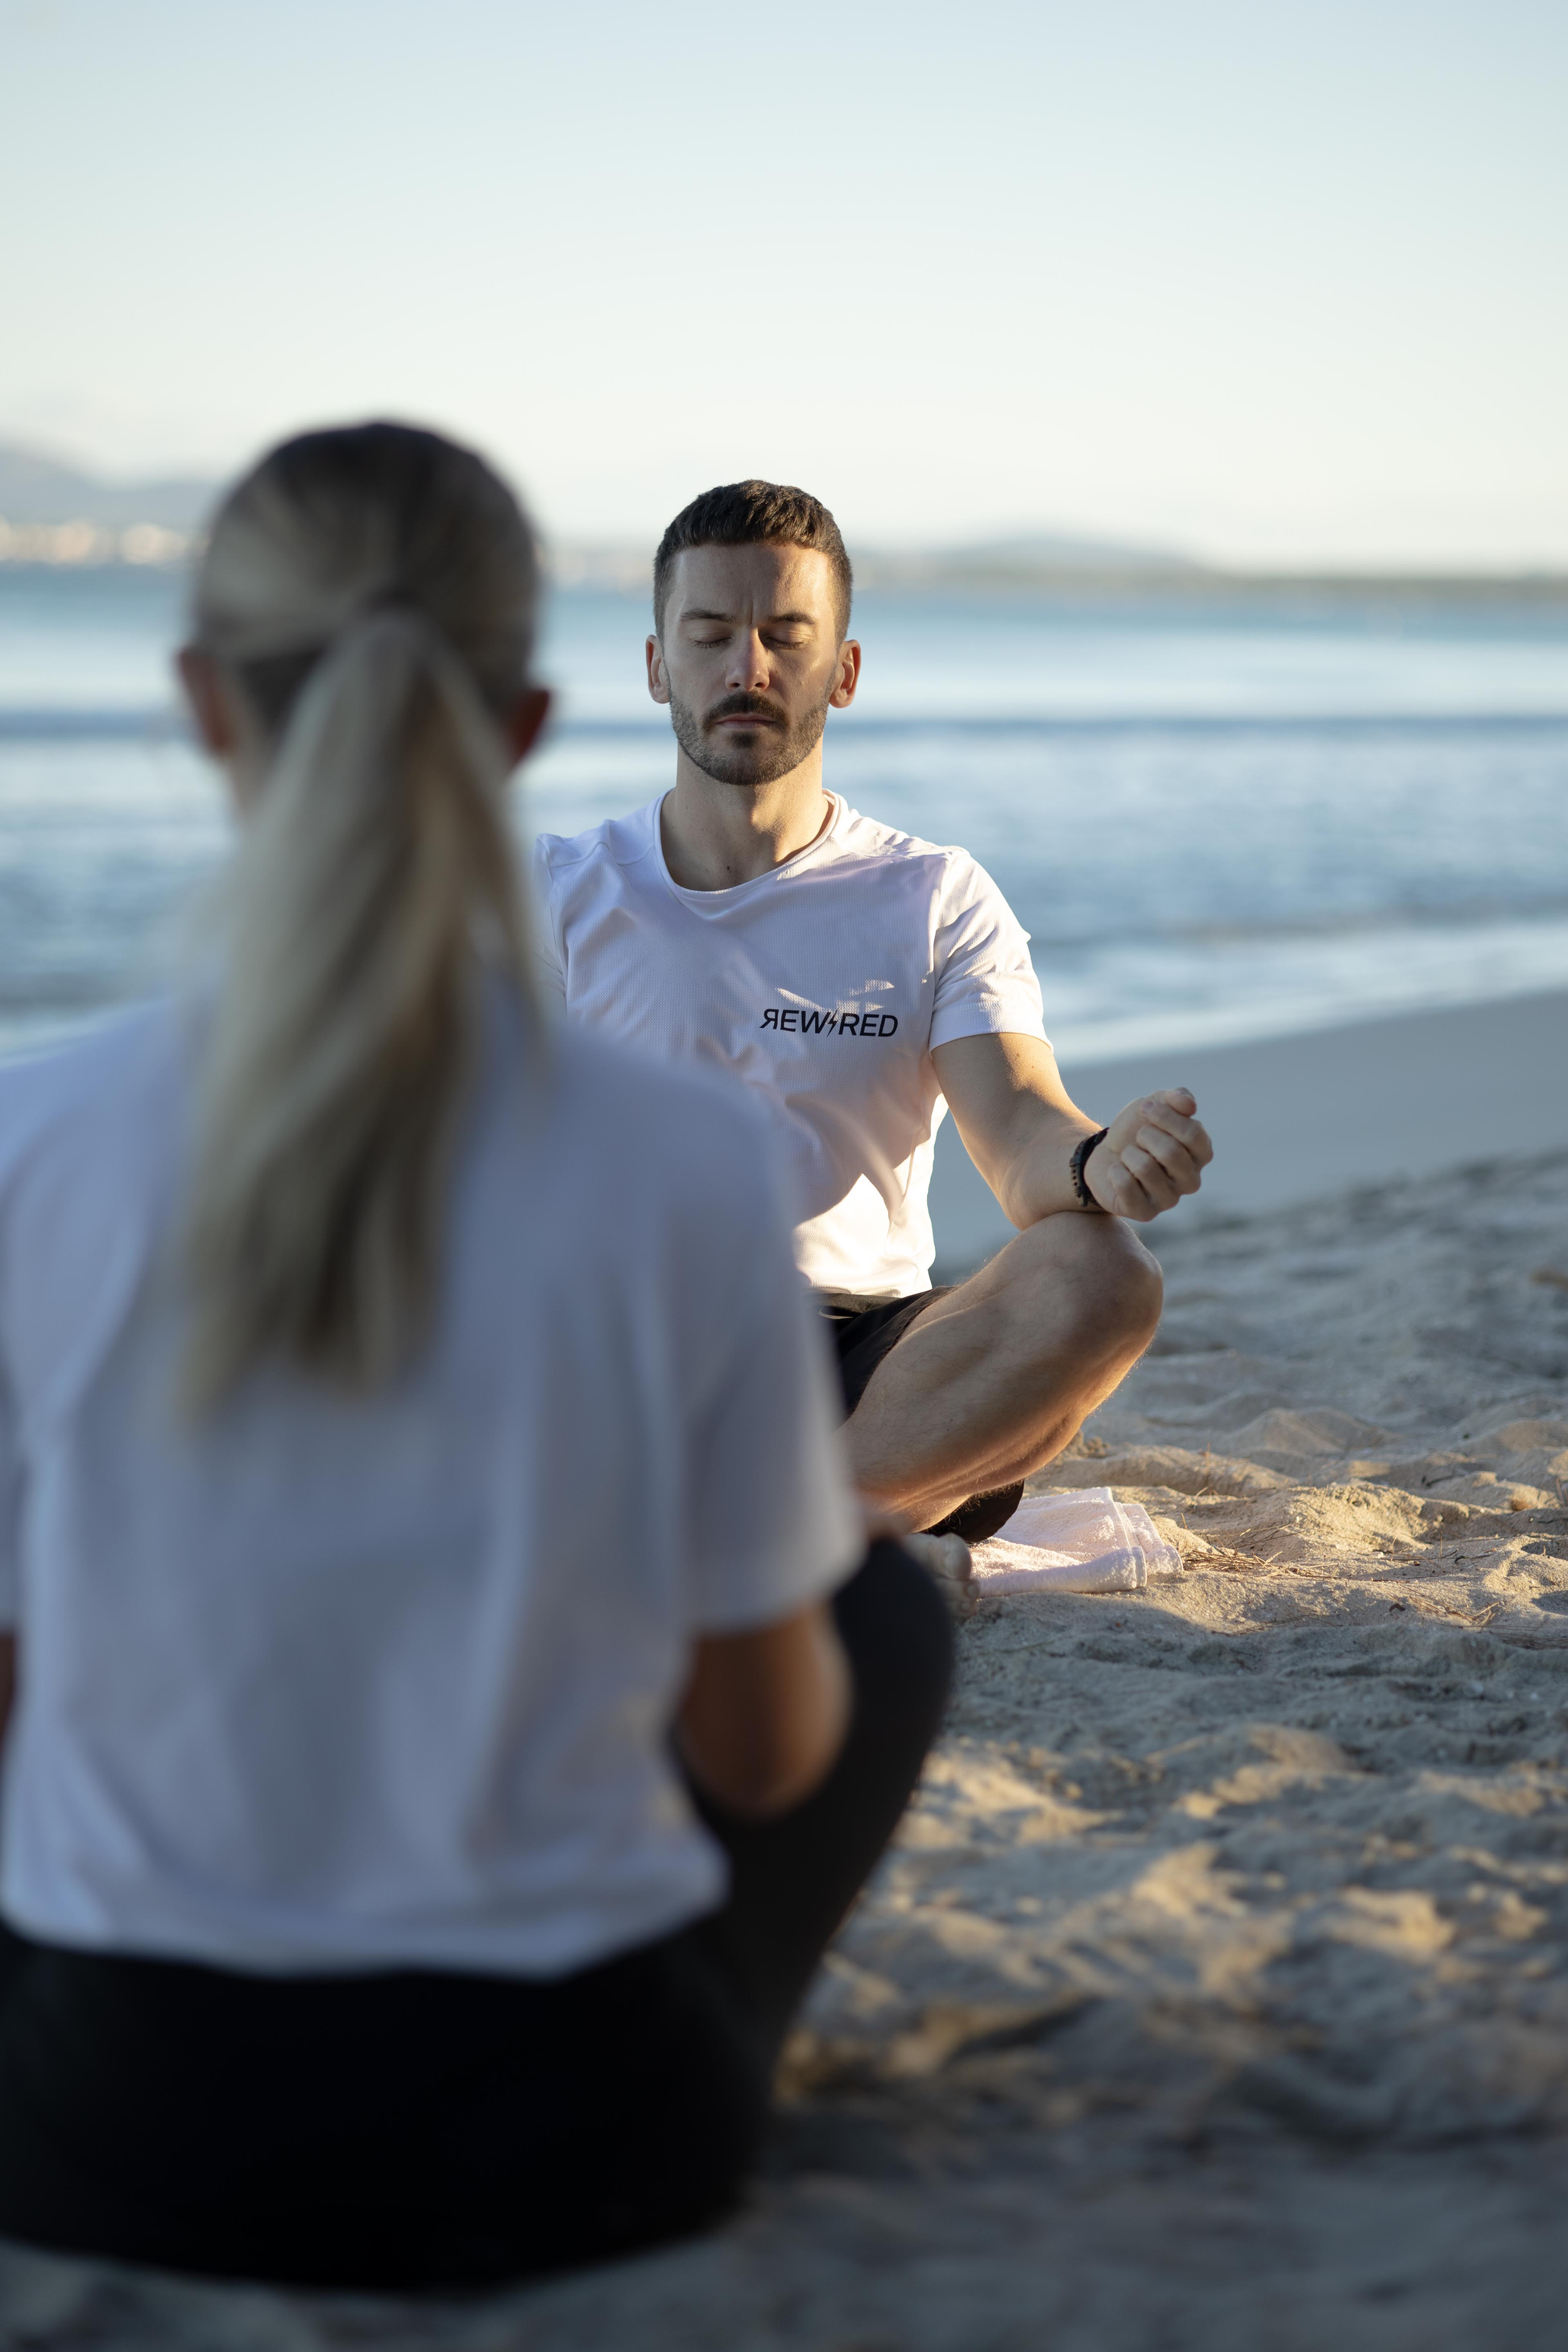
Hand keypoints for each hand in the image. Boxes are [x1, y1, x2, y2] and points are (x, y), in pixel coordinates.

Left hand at [1085, 1088, 1210, 1221]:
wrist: (1105, 1153)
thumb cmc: (1136, 1130)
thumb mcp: (1155, 1104)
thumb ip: (1177, 1098)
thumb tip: (1190, 1105)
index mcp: (1201, 1154)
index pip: (1193, 1134)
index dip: (1165, 1116)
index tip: (1145, 1107)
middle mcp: (1191, 1181)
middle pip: (1171, 1152)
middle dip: (1145, 1136)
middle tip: (1137, 1138)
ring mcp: (1169, 1200)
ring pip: (1145, 1168)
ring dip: (1129, 1154)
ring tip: (1128, 1156)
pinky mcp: (1145, 1213)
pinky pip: (1126, 1185)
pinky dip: (1114, 1171)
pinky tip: (1117, 1171)